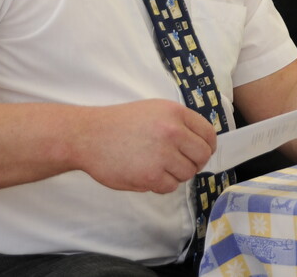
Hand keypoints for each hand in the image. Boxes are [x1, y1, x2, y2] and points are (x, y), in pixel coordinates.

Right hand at [73, 99, 216, 193]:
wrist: (88, 135)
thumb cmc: (120, 123)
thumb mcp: (155, 110)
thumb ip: (179, 123)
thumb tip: (202, 143)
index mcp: (175, 113)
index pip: (208, 133)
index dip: (208, 146)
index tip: (203, 152)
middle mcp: (172, 131)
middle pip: (202, 155)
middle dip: (194, 162)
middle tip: (180, 163)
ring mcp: (162, 154)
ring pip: (187, 173)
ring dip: (175, 174)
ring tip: (156, 166)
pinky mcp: (150, 176)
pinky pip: (170, 186)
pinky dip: (161, 184)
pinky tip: (146, 173)